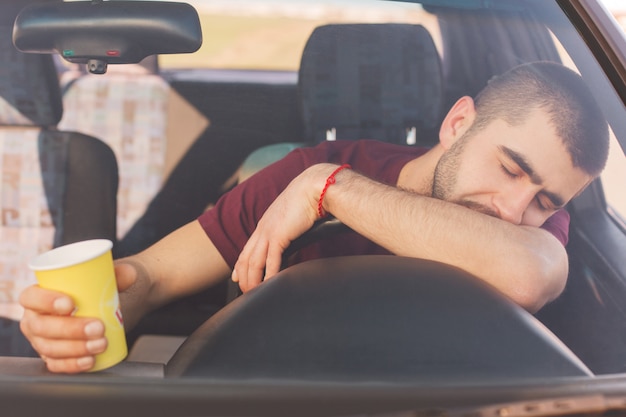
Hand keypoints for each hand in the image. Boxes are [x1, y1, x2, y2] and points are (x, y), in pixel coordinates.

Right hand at [19, 262, 136, 372]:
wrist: (116, 304)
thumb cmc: (105, 286)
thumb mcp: (114, 275)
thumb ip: (122, 272)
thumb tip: (127, 275)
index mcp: (40, 292)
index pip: (31, 297)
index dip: (45, 301)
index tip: (70, 305)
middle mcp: (36, 317)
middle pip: (41, 326)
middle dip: (69, 329)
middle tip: (97, 327)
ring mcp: (42, 339)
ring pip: (49, 348)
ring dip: (75, 349)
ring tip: (101, 343)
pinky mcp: (54, 356)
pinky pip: (57, 364)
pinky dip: (72, 365)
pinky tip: (89, 360)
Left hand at [232, 163, 338, 291]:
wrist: (314, 188)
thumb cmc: (308, 199)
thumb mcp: (292, 216)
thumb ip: (288, 227)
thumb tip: (292, 235)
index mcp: (265, 224)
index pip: (247, 249)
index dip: (239, 265)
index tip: (236, 277)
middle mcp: (263, 228)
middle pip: (246, 258)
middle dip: (243, 277)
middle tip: (245, 292)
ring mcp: (269, 232)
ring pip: (254, 261)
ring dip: (252, 279)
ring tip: (253, 292)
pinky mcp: (279, 235)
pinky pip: (271, 259)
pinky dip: (269, 274)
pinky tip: (269, 284)